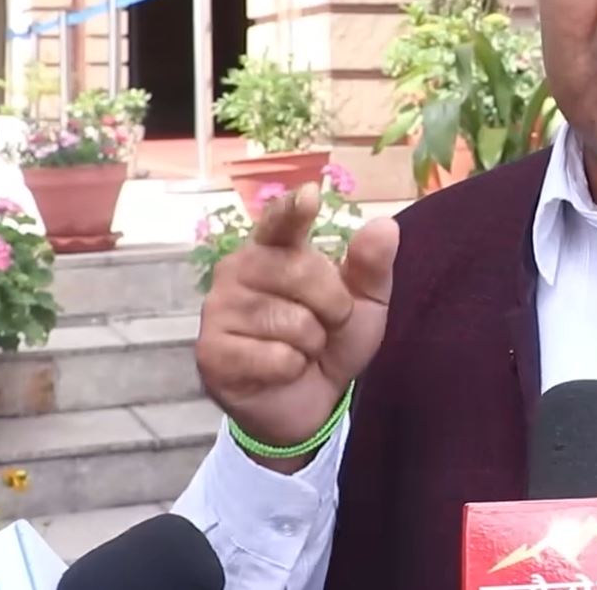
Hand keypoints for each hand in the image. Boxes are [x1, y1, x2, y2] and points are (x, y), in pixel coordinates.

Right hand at [196, 183, 398, 472]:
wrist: (306, 401)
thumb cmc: (330, 340)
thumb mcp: (364, 304)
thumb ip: (372, 266)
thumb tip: (385, 225)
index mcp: (273, 249)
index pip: (281, 222)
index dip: (292, 210)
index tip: (309, 195)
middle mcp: (237, 270)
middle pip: (302, 271)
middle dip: (333, 306)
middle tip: (324, 325)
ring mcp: (218, 310)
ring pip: (292, 321)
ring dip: (312, 343)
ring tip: (300, 348)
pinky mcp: (211, 352)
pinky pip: (277, 357)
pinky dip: (292, 369)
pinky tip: (279, 370)